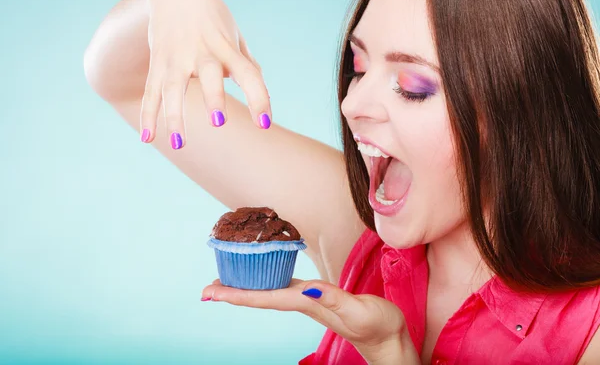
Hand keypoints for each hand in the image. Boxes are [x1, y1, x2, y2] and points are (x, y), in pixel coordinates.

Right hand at [142, 0, 270, 148]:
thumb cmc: (214, 20)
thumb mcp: (235, 37)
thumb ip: (247, 65)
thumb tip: (262, 92)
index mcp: (227, 48)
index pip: (248, 73)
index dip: (258, 97)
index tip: (265, 123)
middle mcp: (202, 53)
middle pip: (209, 75)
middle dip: (213, 98)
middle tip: (219, 123)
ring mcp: (176, 58)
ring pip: (174, 89)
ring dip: (175, 117)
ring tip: (180, 145)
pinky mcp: (157, 63)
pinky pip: (151, 92)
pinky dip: (148, 115)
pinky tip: (146, 138)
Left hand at [201, 279, 419, 363]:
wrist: (388, 339)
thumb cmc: (377, 325)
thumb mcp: (358, 310)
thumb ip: (334, 299)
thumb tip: (309, 289)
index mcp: (308, 305)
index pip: (265, 298)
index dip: (238, 294)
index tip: (211, 293)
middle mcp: (303, 303)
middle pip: (260, 297)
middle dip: (233, 292)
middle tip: (206, 288)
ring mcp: (308, 302)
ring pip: (269, 293)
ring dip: (246, 288)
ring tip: (225, 281)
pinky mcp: (317, 299)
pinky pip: (284, 288)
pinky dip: (267, 282)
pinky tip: (263, 277)